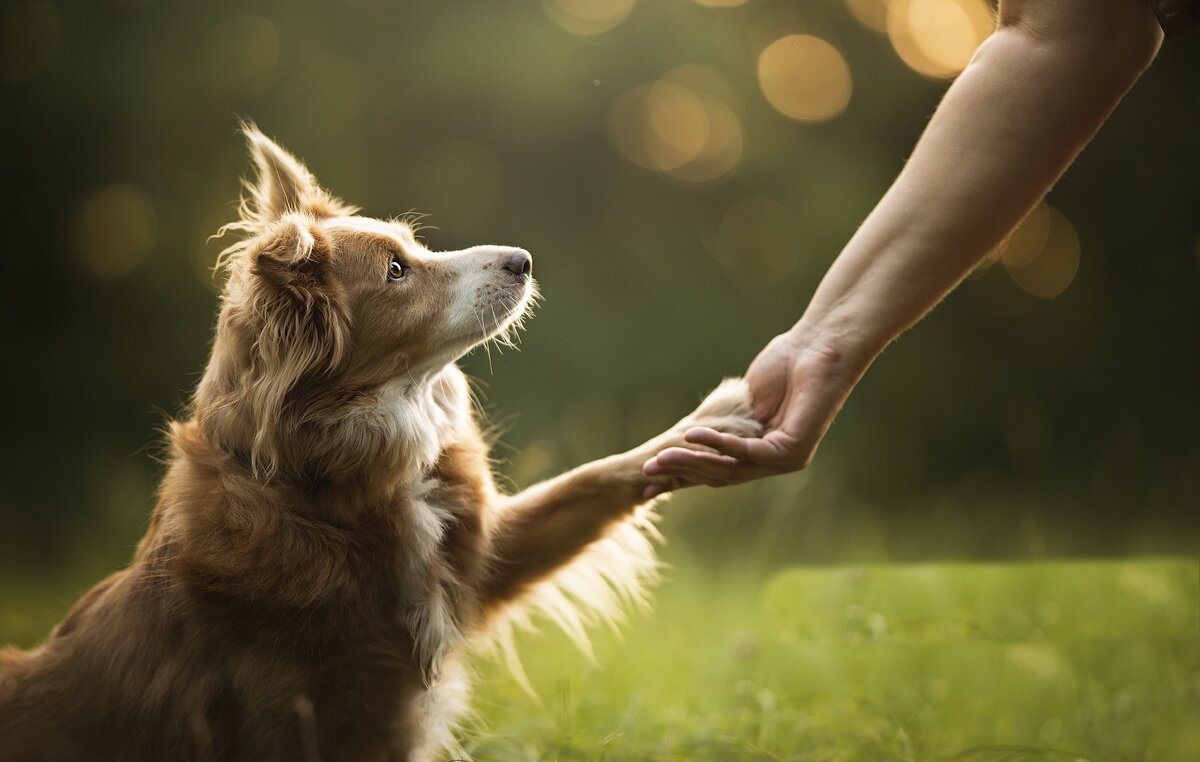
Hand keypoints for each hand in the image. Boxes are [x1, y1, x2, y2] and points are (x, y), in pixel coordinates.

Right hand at [642, 329, 859, 487]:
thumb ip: (722, 422)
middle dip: (681, 474)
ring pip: (730, 468)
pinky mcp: (794, 451)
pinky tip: (691, 435)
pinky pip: (747, 451)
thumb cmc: (785, 365)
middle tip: (646, 472)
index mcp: (762, 451)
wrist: (819, 347)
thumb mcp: (743, 399)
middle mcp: (774, 462)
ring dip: (692, 462)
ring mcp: (786, 461)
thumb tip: (688, 436)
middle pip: (720, 475)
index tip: (649, 483)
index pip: (717, 470)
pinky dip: (717, 443)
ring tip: (660, 459)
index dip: (684, 476)